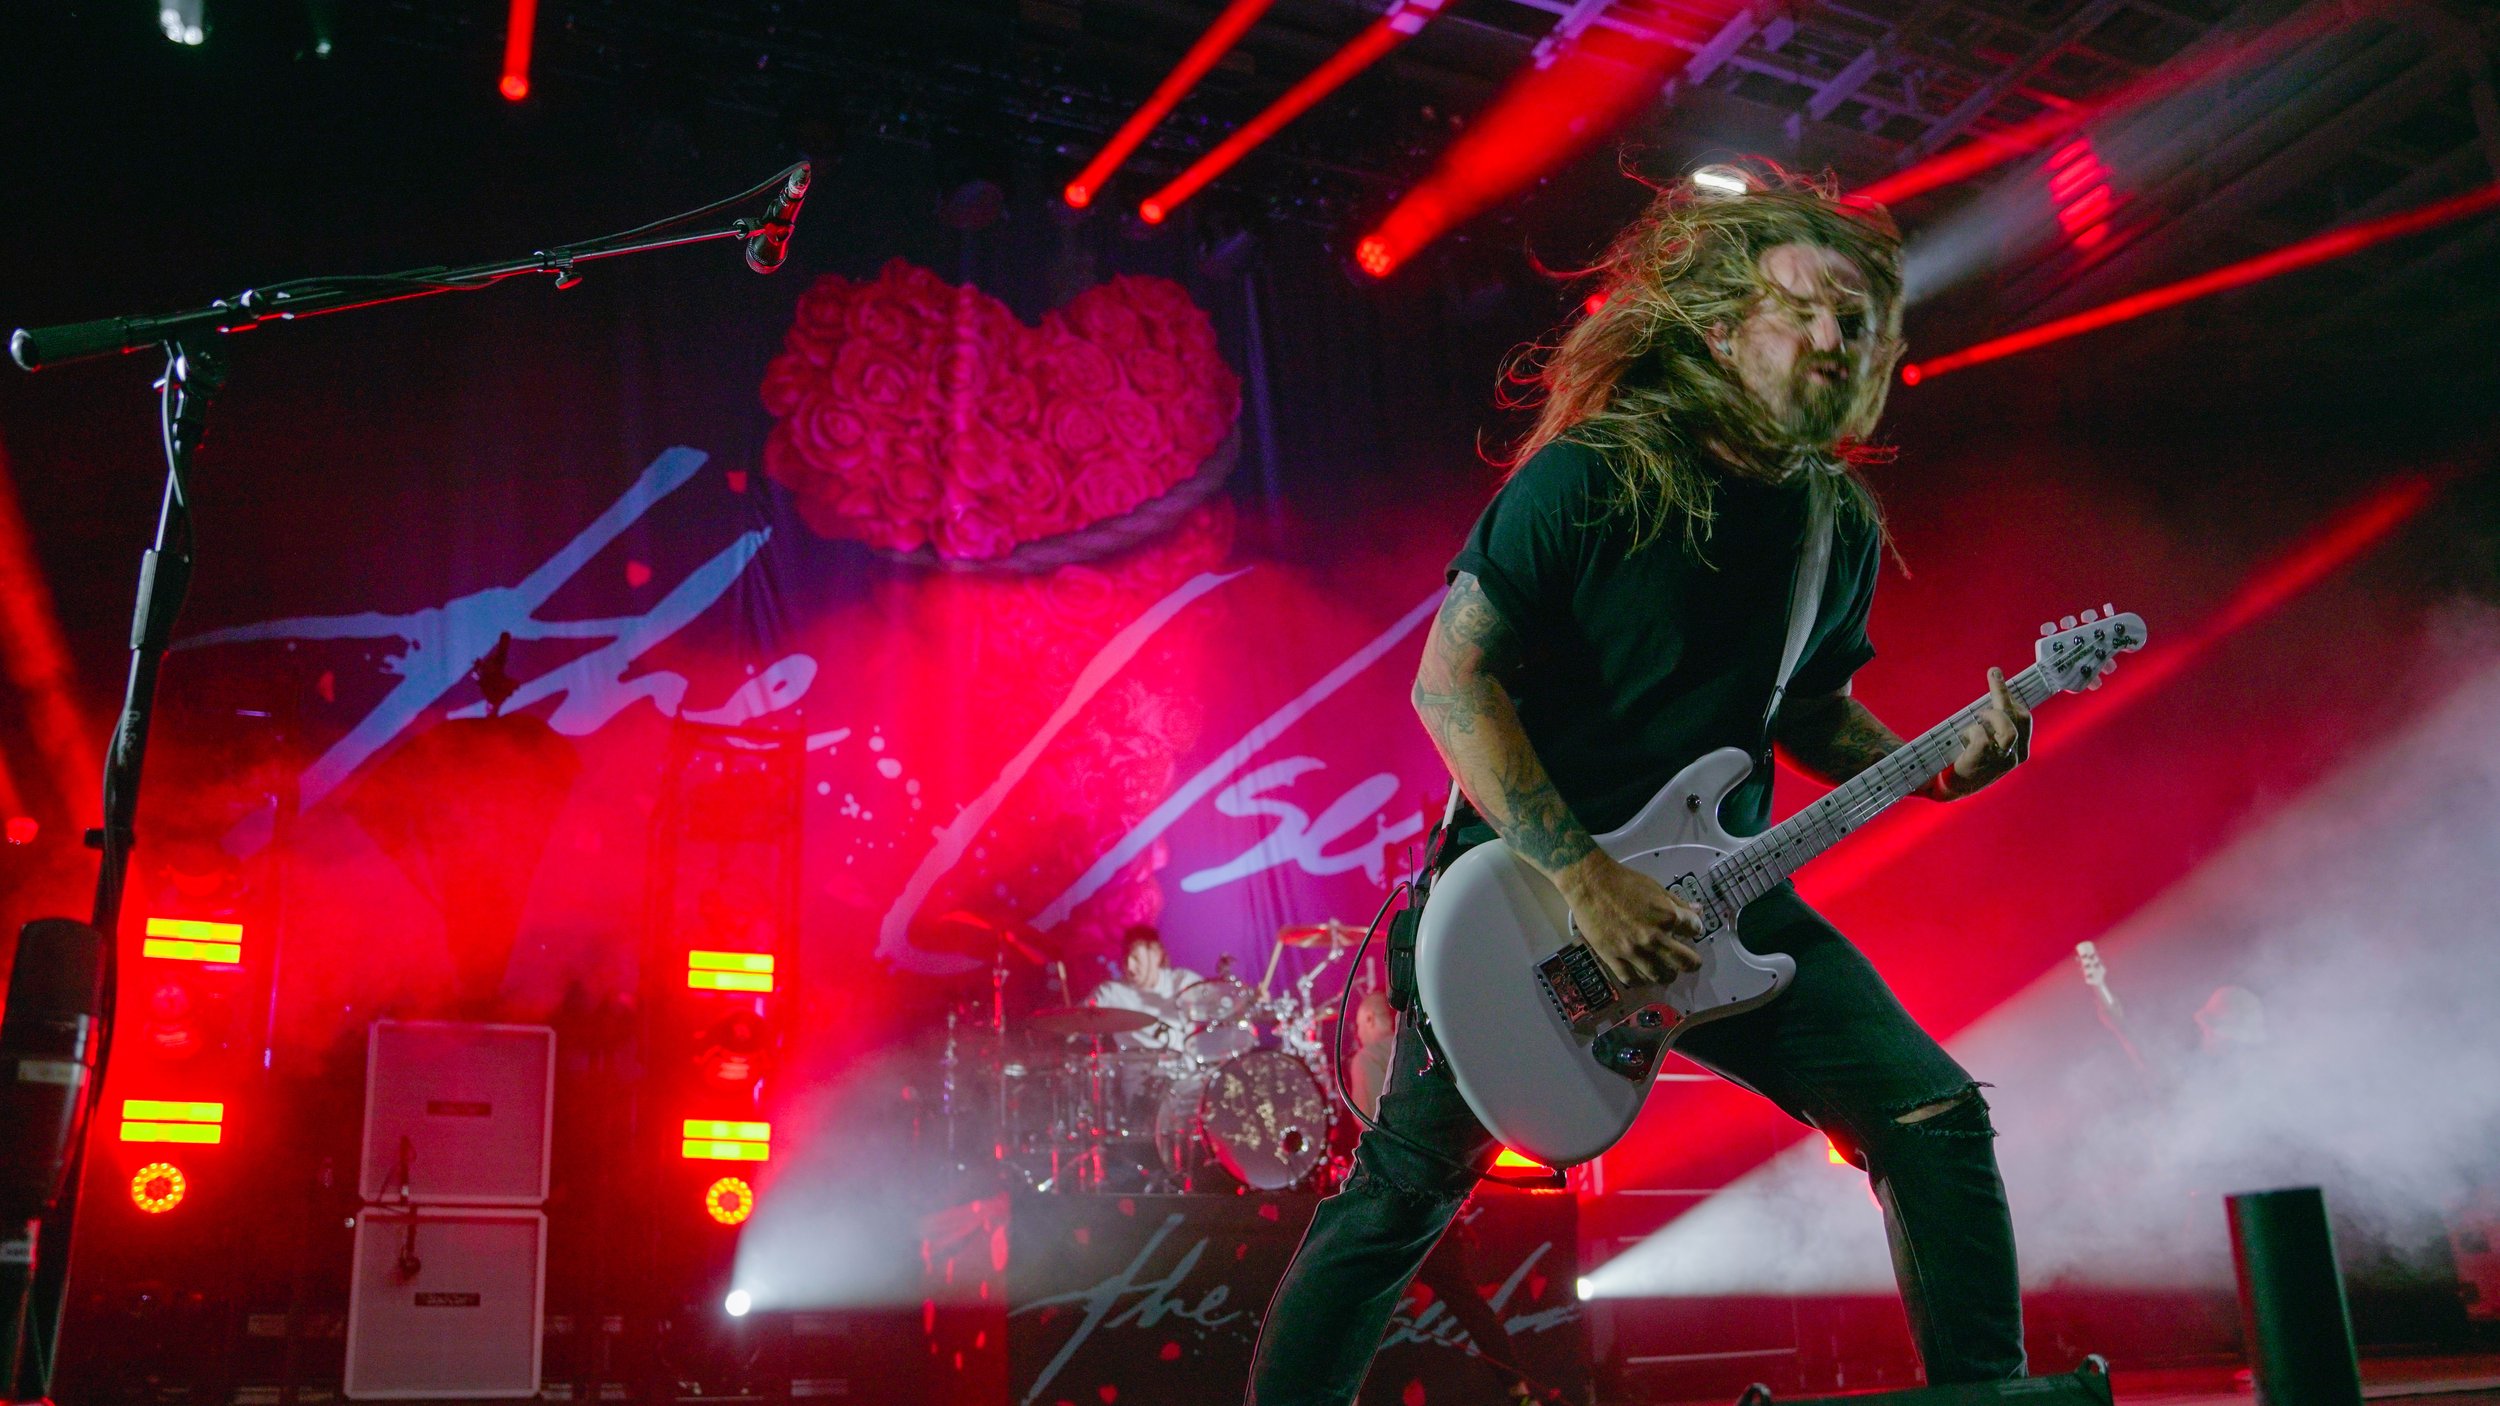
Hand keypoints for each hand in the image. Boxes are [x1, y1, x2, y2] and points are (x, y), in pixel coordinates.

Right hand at [1555, 851, 1703, 986]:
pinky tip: (1644, 976)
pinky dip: (1642, 981)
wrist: (1590, 884)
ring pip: (1661, 976)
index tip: (1690, 930)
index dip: (1694, 929)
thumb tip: (1699, 910)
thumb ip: (1678, 903)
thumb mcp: (1656, 888)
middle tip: (1690, 962)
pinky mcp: (1614, 958)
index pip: (1695, 929)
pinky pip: (1633, 979)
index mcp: (1667, 916)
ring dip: (1669, 974)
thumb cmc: (1623, 882)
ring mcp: (1633, 951)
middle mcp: (1654, 937)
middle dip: (1692, 963)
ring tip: (1667, 971)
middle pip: (1685, 962)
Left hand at [1936, 666, 2029, 798]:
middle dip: (2004, 693)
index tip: (2002, 678)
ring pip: (2009, 729)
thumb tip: (1996, 698)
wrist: (1948, 786)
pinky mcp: (1983, 761)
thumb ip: (1995, 726)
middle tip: (1993, 673)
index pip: (2025, 718)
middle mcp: (2014, 756)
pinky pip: (1983, 736)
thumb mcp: (1989, 744)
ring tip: (1979, 714)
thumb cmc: (1968, 761)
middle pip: (2020, 718)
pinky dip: (1973, 730)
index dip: (2014, 697)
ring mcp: (2001, 761)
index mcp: (2020, 751)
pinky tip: (1965, 736)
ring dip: (1993, 715)